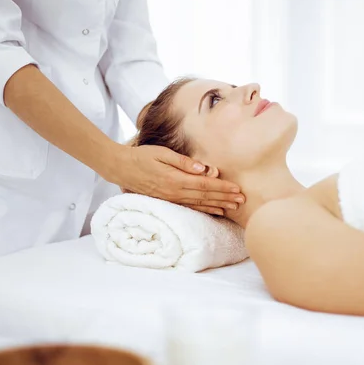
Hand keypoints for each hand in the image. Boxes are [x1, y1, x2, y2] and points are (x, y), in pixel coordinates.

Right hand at [107, 145, 244, 215]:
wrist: (121, 168)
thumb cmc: (142, 156)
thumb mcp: (162, 153)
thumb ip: (183, 162)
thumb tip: (205, 168)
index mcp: (175, 179)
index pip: (204, 185)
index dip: (222, 188)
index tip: (237, 189)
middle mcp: (175, 192)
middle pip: (205, 196)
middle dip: (225, 198)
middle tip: (242, 200)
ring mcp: (171, 198)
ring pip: (199, 204)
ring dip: (218, 205)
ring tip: (234, 207)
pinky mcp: (168, 201)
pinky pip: (190, 207)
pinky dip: (205, 210)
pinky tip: (216, 211)